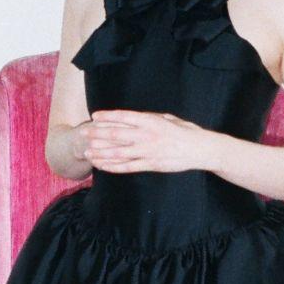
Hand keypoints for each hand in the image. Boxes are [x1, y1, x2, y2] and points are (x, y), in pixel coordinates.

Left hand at [83, 108, 211, 174]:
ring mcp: (148, 151)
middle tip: (83, 134)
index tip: (95, 116)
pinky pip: (128, 166)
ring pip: (119, 152)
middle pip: (117, 134)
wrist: (200, 149)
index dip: (108, 117)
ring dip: (101, 152)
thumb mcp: (167, 118)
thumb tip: (132, 118)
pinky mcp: (151, 164)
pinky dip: (113, 166)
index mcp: (151, 121)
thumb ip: (149, 118)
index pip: (124, 117)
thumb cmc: (184, 131)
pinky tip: (102, 166)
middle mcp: (147, 135)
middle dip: (98, 134)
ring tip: (87, 152)